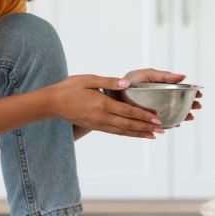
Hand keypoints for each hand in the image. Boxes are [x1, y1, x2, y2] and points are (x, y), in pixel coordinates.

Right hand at [48, 75, 162, 138]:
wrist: (52, 103)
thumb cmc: (69, 88)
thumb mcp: (88, 79)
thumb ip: (109, 82)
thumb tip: (126, 84)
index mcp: (102, 104)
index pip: (127, 111)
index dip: (143, 115)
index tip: (156, 118)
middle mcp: (102, 117)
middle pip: (128, 124)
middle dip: (146, 127)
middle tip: (161, 130)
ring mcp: (98, 124)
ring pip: (123, 131)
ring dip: (139, 134)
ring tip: (153, 136)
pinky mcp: (95, 127)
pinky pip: (115, 132)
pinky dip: (127, 134)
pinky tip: (135, 134)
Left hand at [123, 68, 202, 122]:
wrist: (113, 93)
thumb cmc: (129, 81)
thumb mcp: (147, 75)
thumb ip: (163, 76)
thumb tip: (183, 76)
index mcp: (162, 86)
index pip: (181, 89)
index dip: (190, 92)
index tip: (199, 94)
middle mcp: (161, 98)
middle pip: (180, 102)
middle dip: (190, 105)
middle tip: (197, 107)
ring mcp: (156, 109)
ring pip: (174, 113)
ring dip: (183, 115)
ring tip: (189, 117)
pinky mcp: (149, 119)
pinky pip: (163, 122)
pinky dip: (171, 123)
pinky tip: (176, 124)